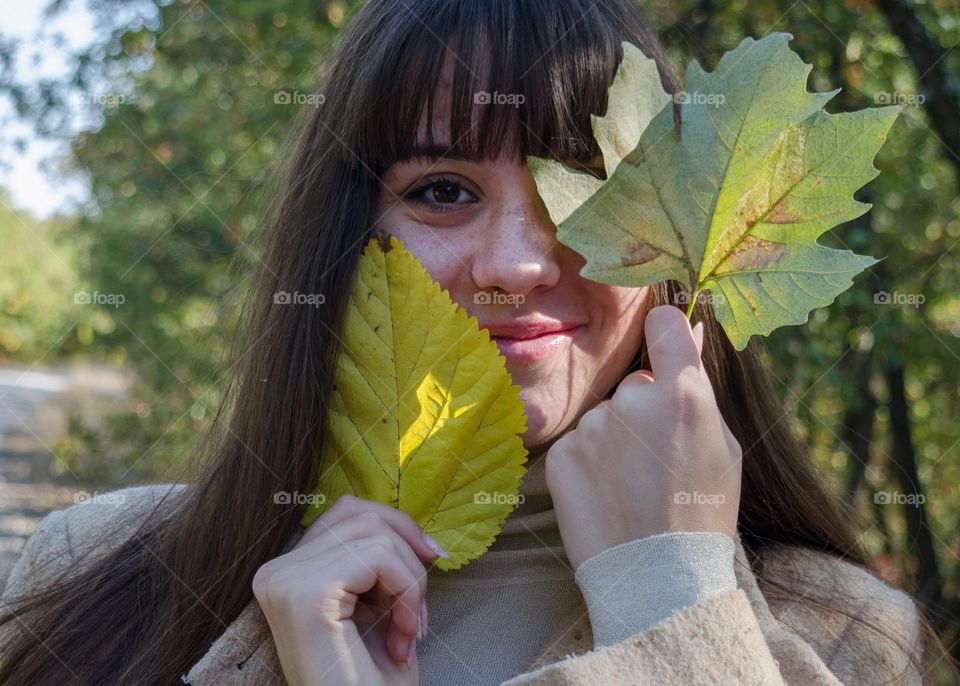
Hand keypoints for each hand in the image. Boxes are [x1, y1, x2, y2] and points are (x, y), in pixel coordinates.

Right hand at [252, 495, 444, 685]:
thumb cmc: (373, 679)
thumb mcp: (378, 602)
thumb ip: (380, 556)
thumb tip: (418, 530)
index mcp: (287, 571)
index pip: (346, 511)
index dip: (396, 528)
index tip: (428, 563)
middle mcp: (275, 571)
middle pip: (361, 515)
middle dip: (407, 557)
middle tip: (417, 613)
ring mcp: (285, 580)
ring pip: (375, 534)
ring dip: (411, 583)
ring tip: (408, 631)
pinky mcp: (306, 594)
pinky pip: (378, 556)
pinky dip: (406, 591)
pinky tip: (402, 637)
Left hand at [545, 305, 741, 570]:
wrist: (657, 580)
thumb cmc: (703, 514)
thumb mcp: (723, 447)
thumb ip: (699, 388)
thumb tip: (689, 329)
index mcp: (683, 393)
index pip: (663, 323)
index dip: (665, 331)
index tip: (664, 342)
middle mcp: (632, 400)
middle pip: (635, 382)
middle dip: (644, 408)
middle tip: (656, 459)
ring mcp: (592, 426)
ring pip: (605, 416)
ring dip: (615, 438)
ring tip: (631, 486)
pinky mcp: (561, 453)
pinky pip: (579, 442)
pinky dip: (589, 462)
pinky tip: (607, 494)